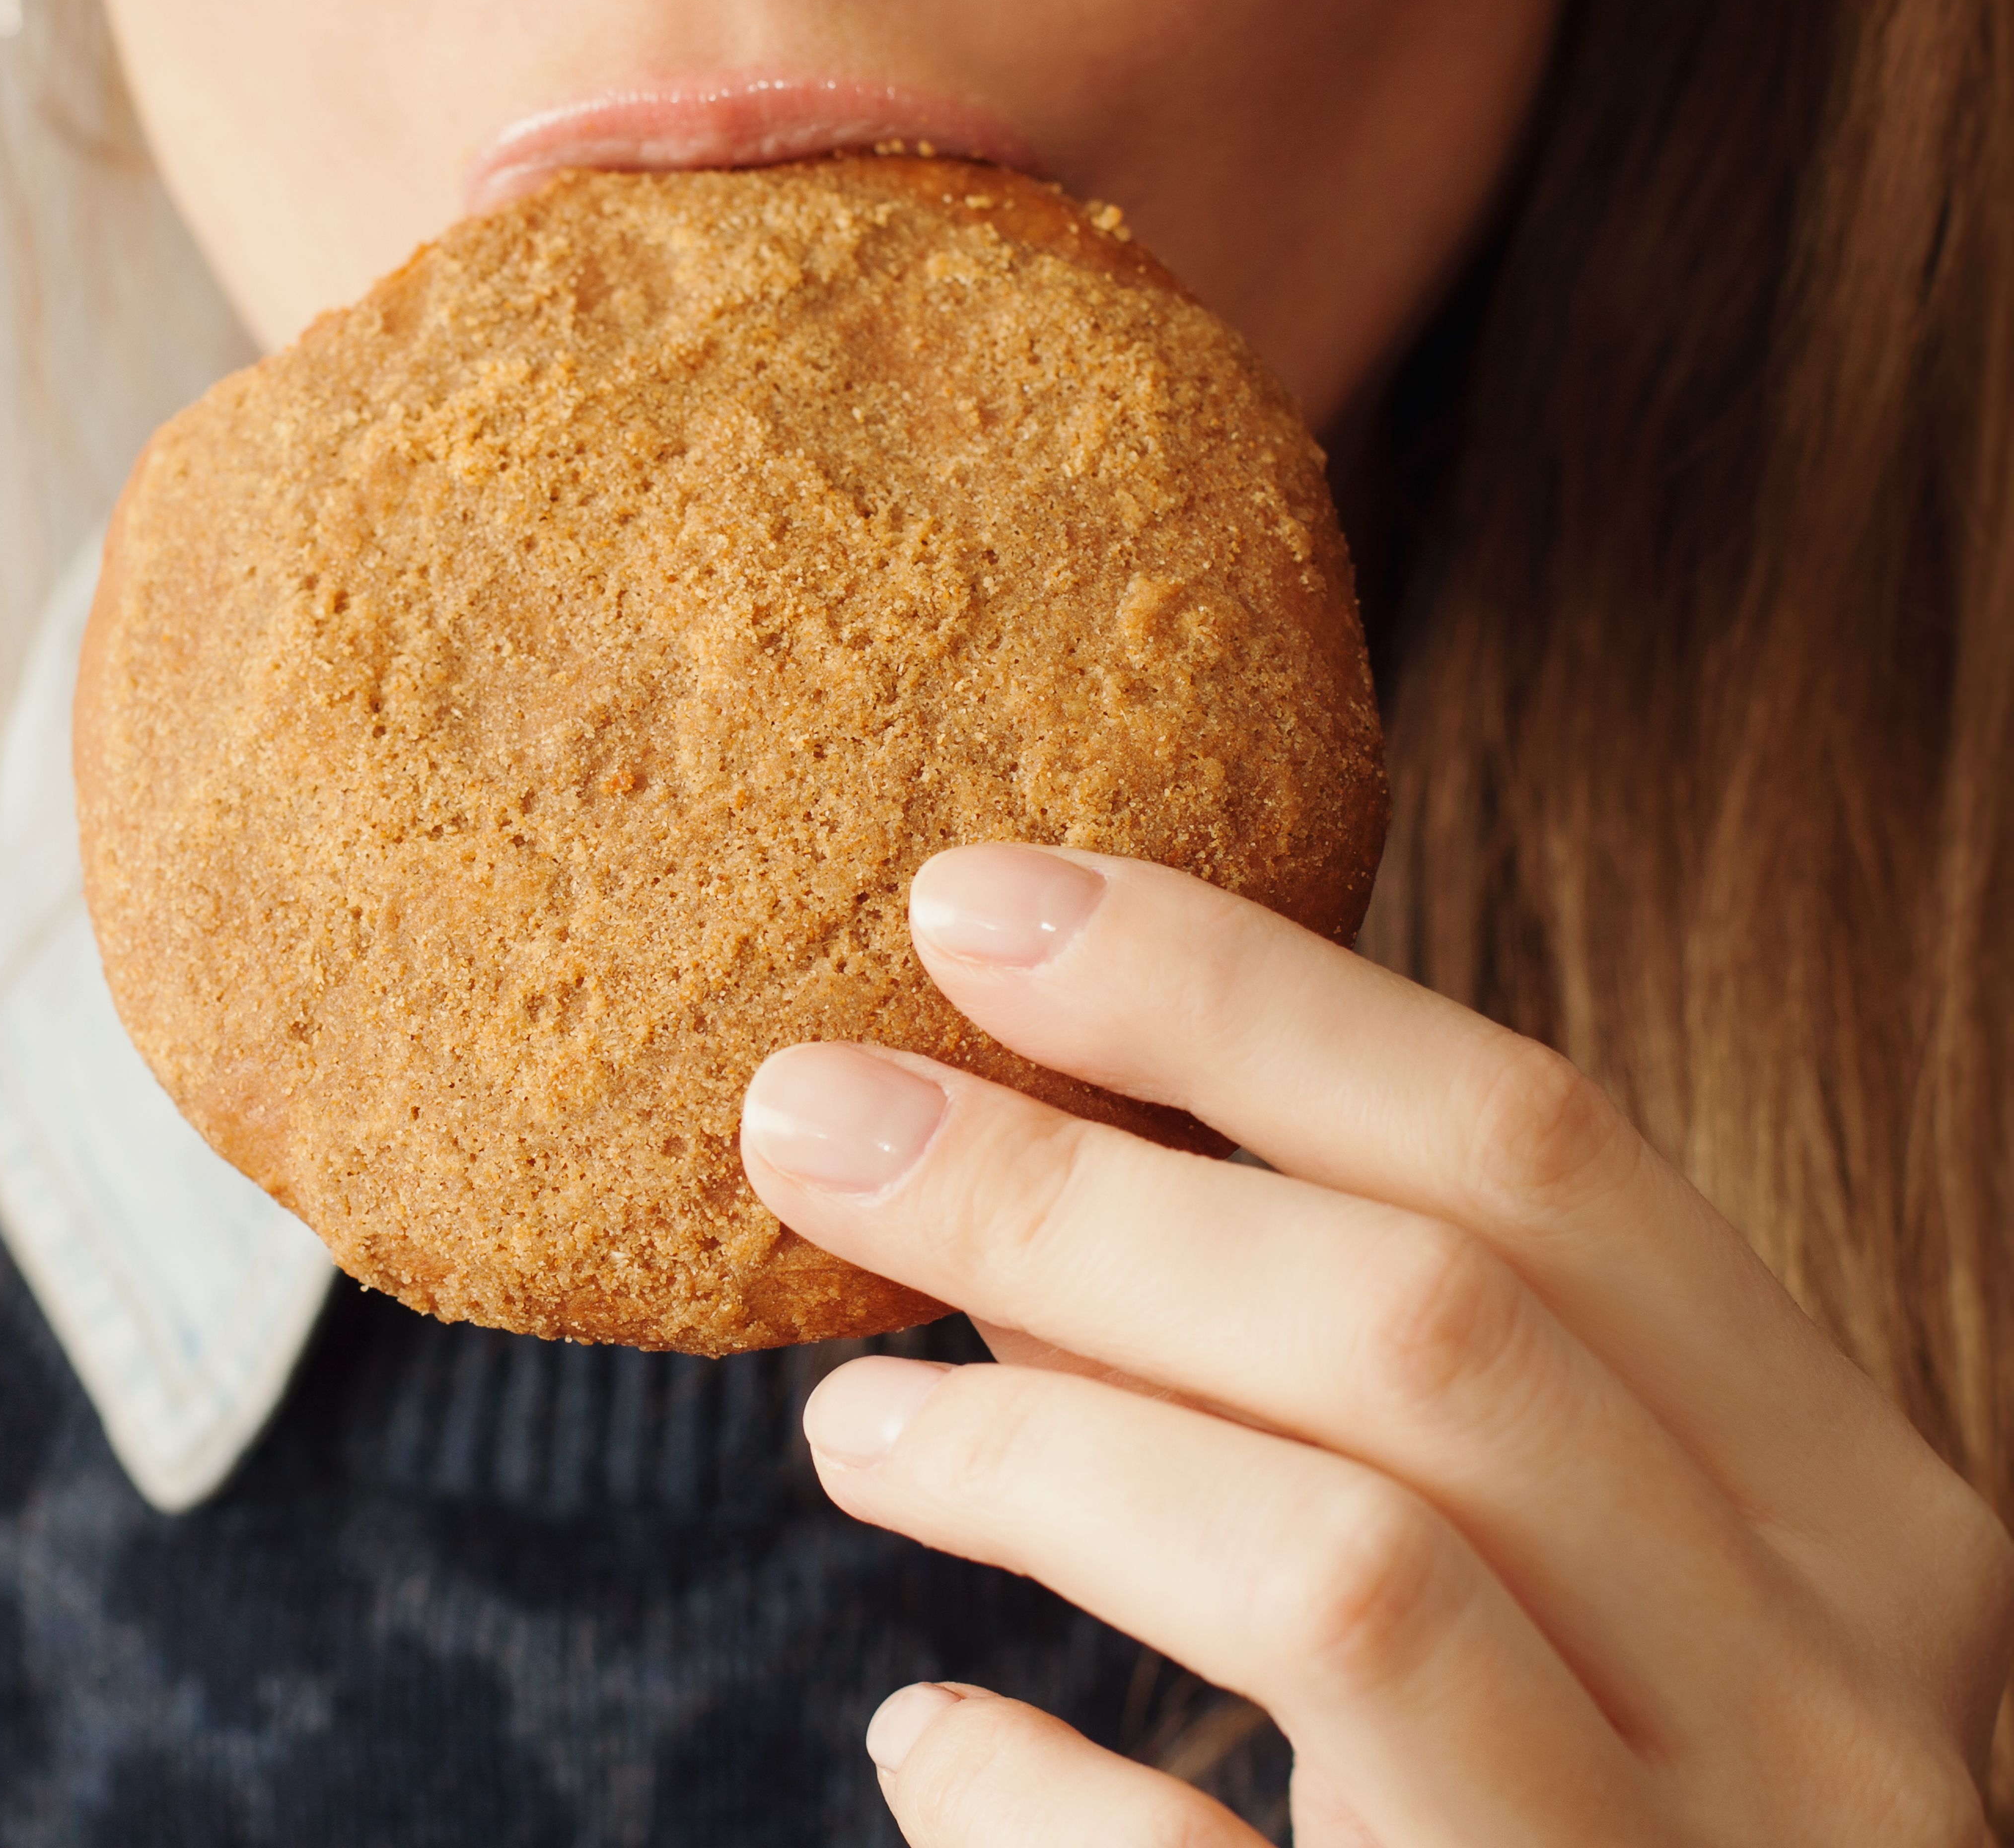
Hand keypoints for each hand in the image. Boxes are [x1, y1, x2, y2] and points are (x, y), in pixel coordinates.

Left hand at [738, 845, 2013, 1845]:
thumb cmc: (1619, 1816)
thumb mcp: (1587, 1582)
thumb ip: (1362, 1382)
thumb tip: (1036, 1185)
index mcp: (1852, 1524)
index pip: (1540, 1151)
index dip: (1240, 992)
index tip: (967, 901)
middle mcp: (1821, 1706)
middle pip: (1422, 1330)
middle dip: (1073, 1185)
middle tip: (805, 1108)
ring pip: (1342, 1570)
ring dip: (1044, 1448)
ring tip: (847, 1418)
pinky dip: (1038, 1795)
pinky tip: (936, 1740)